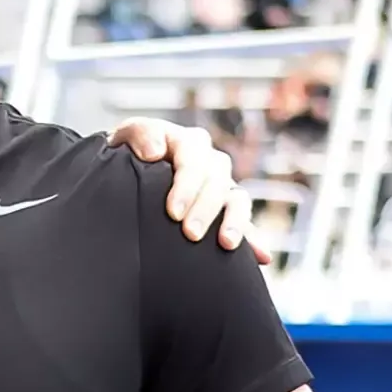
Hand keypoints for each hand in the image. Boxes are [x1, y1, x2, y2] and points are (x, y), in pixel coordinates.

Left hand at [108, 117, 269, 263]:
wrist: (132, 169)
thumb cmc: (129, 151)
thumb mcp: (128, 134)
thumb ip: (140, 134)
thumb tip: (154, 152)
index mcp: (189, 143)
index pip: (193, 162)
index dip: (186, 187)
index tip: (173, 213)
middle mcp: (211, 163)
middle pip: (217, 183)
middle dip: (205, 209)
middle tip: (191, 234)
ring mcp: (221, 186)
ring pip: (237, 201)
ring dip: (235, 222)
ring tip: (227, 244)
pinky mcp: (226, 209)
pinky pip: (246, 223)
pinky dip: (254, 239)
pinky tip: (262, 257)